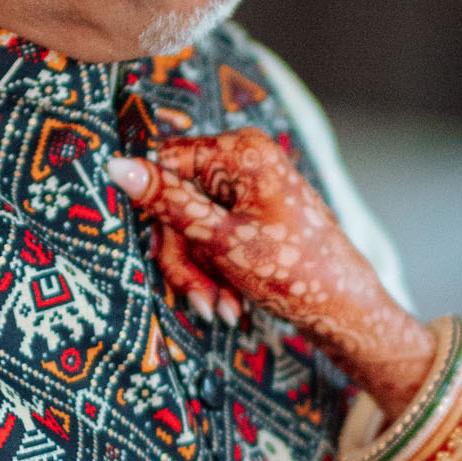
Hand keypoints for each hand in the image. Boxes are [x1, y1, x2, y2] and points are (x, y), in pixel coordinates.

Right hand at [110, 128, 437, 412]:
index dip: (156, 212)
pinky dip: (216, 269)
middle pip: (177, 201)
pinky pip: (213, 234)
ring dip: (201, 272)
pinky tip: (230, 301)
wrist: (345, 308)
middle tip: (202, 300)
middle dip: (185, 258)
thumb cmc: (295, 272)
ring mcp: (250, 185)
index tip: (160, 254)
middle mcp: (245, 158)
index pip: (165, 164)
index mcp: (240, 151)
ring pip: (192, 225)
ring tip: (222, 309)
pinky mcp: (252, 210)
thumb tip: (115, 166)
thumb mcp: (222, 240)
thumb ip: (168, 203)